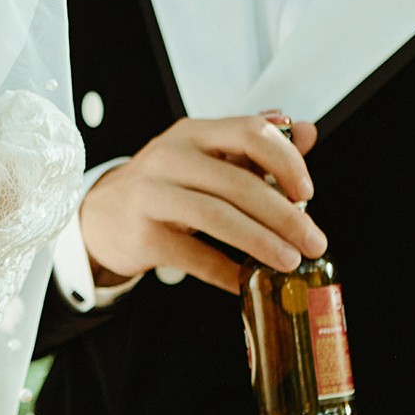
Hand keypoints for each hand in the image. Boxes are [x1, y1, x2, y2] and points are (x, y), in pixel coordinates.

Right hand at [79, 113, 324, 293]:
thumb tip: (307, 132)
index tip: (307, 192)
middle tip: (313, 240)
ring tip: (289, 261)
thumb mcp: (204, 157)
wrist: (101, 216)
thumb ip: (254, 146)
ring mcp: (152, 196)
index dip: (286, 161)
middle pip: (238, 183)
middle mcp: (170, 158)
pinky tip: (246, 282)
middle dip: (285, 216)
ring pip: (217, 218)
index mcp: (193, 133)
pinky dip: (226, 272)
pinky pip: (194, 256)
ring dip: (261, 243)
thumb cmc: (162, 185)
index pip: (249, 132)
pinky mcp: (143, 235)